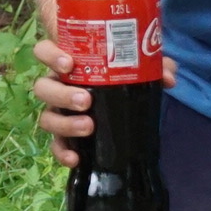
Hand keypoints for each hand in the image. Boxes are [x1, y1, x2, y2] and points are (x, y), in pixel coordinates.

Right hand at [29, 35, 175, 168]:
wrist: (125, 108)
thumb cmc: (122, 78)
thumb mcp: (139, 68)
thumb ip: (155, 67)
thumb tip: (168, 77)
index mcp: (69, 64)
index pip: (45, 51)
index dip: (51, 56)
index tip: (70, 64)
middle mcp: (58, 86)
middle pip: (42, 87)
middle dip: (62, 94)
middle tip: (86, 100)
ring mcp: (58, 112)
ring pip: (46, 117)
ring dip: (64, 123)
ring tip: (88, 126)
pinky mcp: (64, 136)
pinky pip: (55, 146)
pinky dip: (62, 152)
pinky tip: (76, 158)